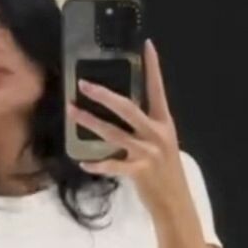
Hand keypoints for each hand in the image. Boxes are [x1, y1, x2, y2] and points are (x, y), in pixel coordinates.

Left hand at [69, 38, 191, 219]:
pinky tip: (82, 161)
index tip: (147, 45)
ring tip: (73, 112)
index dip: (153, 67)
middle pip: (127, 108)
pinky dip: (96, 164)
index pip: (157, 89)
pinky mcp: (138, 171)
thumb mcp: (162, 142)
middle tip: (83, 84)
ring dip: (90, 122)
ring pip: (114, 133)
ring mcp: (147, 152)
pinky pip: (112, 166)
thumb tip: (121, 108)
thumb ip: (145, 126)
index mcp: (164, 122)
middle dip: (104, 95)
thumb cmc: (166, 170)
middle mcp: (156, 133)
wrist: (175, 202)